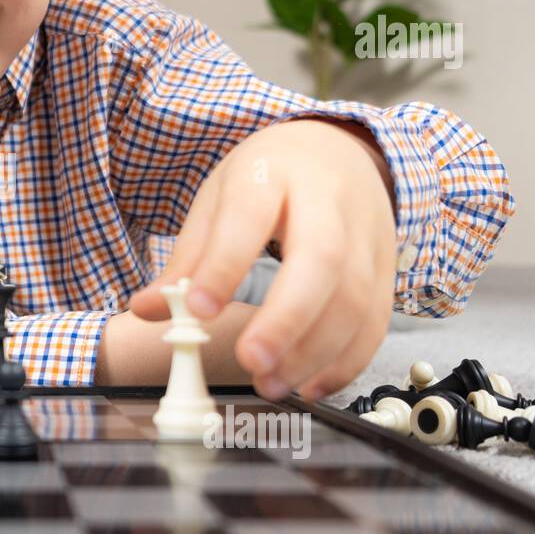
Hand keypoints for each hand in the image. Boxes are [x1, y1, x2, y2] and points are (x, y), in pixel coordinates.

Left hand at [129, 118, 397, 400]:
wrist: (338, 150)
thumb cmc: (269, 179)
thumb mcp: (218, 200)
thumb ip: (187, 259)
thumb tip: (147, 309)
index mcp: (272, 173)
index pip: (250, 214)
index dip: (226, 264)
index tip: (200, 310)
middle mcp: (328, 199)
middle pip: (322, 258)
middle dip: (287, 318)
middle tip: (252, 361)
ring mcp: (367, 232)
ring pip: (356, 296)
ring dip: (315, 351)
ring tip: (271, 382)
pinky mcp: (387, 267)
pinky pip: (376, 319)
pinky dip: (347, 360)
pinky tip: (310, 383)